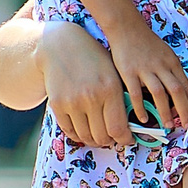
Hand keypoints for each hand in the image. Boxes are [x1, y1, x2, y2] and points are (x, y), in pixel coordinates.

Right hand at [38, 20, 131, 148]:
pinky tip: (85, 131)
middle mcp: (91, 98)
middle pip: (102, 137)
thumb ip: (121, 98)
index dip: (125, 139)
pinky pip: (69, 130)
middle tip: (113, 138)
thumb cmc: (93, 58)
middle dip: (110, 142)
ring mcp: (72, 103)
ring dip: (94, 141)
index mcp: (110, 90)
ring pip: (86, 136)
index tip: (127, 139)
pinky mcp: (57, 105)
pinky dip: (78, 135)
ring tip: (100, 136)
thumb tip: (130, 126)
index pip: (119, 129)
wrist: (61, 45)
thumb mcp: (113, 73)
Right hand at [105, 23, 187, 132]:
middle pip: (178, 91)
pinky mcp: (129, 72)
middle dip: (185, 111)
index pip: (187, 87)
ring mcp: (146, 69)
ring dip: (165, 111)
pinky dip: (141, 107)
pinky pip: (136, 92)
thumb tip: (177, 94)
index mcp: (173, 64)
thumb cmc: (147, 44)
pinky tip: (144, 118)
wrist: (127, 28)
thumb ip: (171, 73)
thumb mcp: (166, 55)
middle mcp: (162, 66)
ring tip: (168, 125)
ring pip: (160, 93)